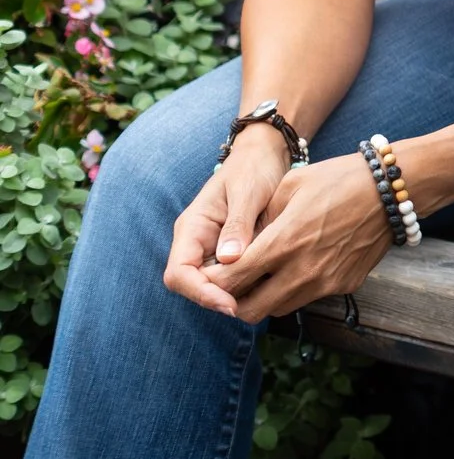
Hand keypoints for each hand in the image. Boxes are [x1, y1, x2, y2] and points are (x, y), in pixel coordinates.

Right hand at [162, 127, 293, 317]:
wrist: (264, 155)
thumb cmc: (253, 168)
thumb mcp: (248, 191)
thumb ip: (238, 223)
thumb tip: (228, 258)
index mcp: (192, 229)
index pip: (179, 274)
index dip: (200, 293)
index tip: (229, 303)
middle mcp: (196, 243)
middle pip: (194, 286)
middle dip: (219, 297)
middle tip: (253, 302)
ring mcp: (212, 249)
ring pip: (213, 285)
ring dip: (234, 292)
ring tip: (265, 292)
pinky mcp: (231, 252)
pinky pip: (233, 276)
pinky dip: (247, 282)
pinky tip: (270, 281)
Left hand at [198, 152, 395, 324]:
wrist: (393, 189)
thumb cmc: (338, 179)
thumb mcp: (289, 188)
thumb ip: (258, 223)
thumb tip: (237, 247)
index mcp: (283, 243)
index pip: (230, 281)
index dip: (212, 282)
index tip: (209, 274)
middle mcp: (302, 271)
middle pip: (249, 310)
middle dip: (234, 300)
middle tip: (235, 282)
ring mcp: (326, 282)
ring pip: (278, 309)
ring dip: (265, 297)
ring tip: (267, 273)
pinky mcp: (345, 285)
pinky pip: (308, 298)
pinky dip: (296, 289)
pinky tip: (304, 263)